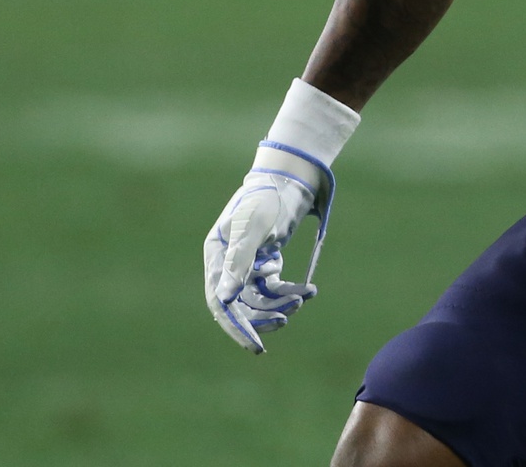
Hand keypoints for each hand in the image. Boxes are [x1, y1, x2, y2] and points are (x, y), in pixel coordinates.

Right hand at [202, 145, 332, 353]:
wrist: (289, 179)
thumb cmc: (266, 197)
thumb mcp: (252, 227)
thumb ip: (238, 262)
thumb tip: (223, 300)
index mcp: (216, 256)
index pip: (220, 302)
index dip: (235, 326)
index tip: (255, 346)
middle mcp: (228, 264)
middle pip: (239, 306)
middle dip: (262, 318)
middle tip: (285, 321)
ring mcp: (247, 265)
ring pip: (260, 299)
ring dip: (281, 302)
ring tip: (303, 296)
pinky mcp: (266, 263)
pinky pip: (276, 288)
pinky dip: (291, 291)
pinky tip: (309, 290)